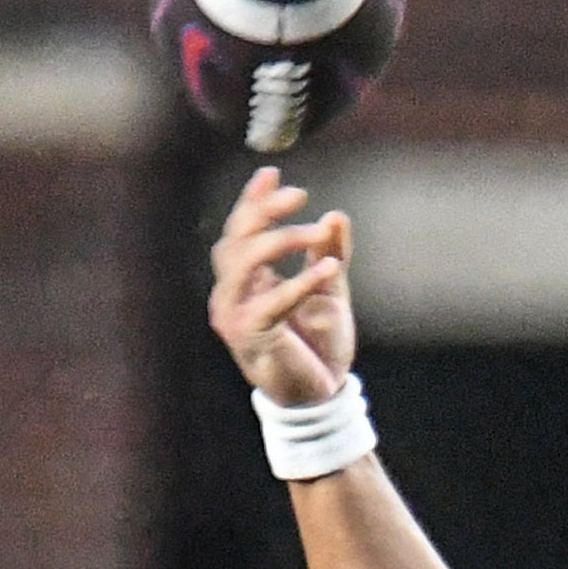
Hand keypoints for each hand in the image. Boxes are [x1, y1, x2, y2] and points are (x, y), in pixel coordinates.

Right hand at [208, 168, 355, 407]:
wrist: (323, 395)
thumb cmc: (319, 346)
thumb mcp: (330, 292)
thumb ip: (329, 255)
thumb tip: (336, 216)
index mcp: (245, 282)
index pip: (239, 232)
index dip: (251, 201)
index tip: (272, 173)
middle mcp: (232, 296)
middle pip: (235, 241)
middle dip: (263, 212)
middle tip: (299, 195)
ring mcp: (235, 316)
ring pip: (243, 264)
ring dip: (280, 241)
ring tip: (315, 232)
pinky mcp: (252, 337)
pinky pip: (272, 301)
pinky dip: (300, 282)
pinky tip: (328, 269)